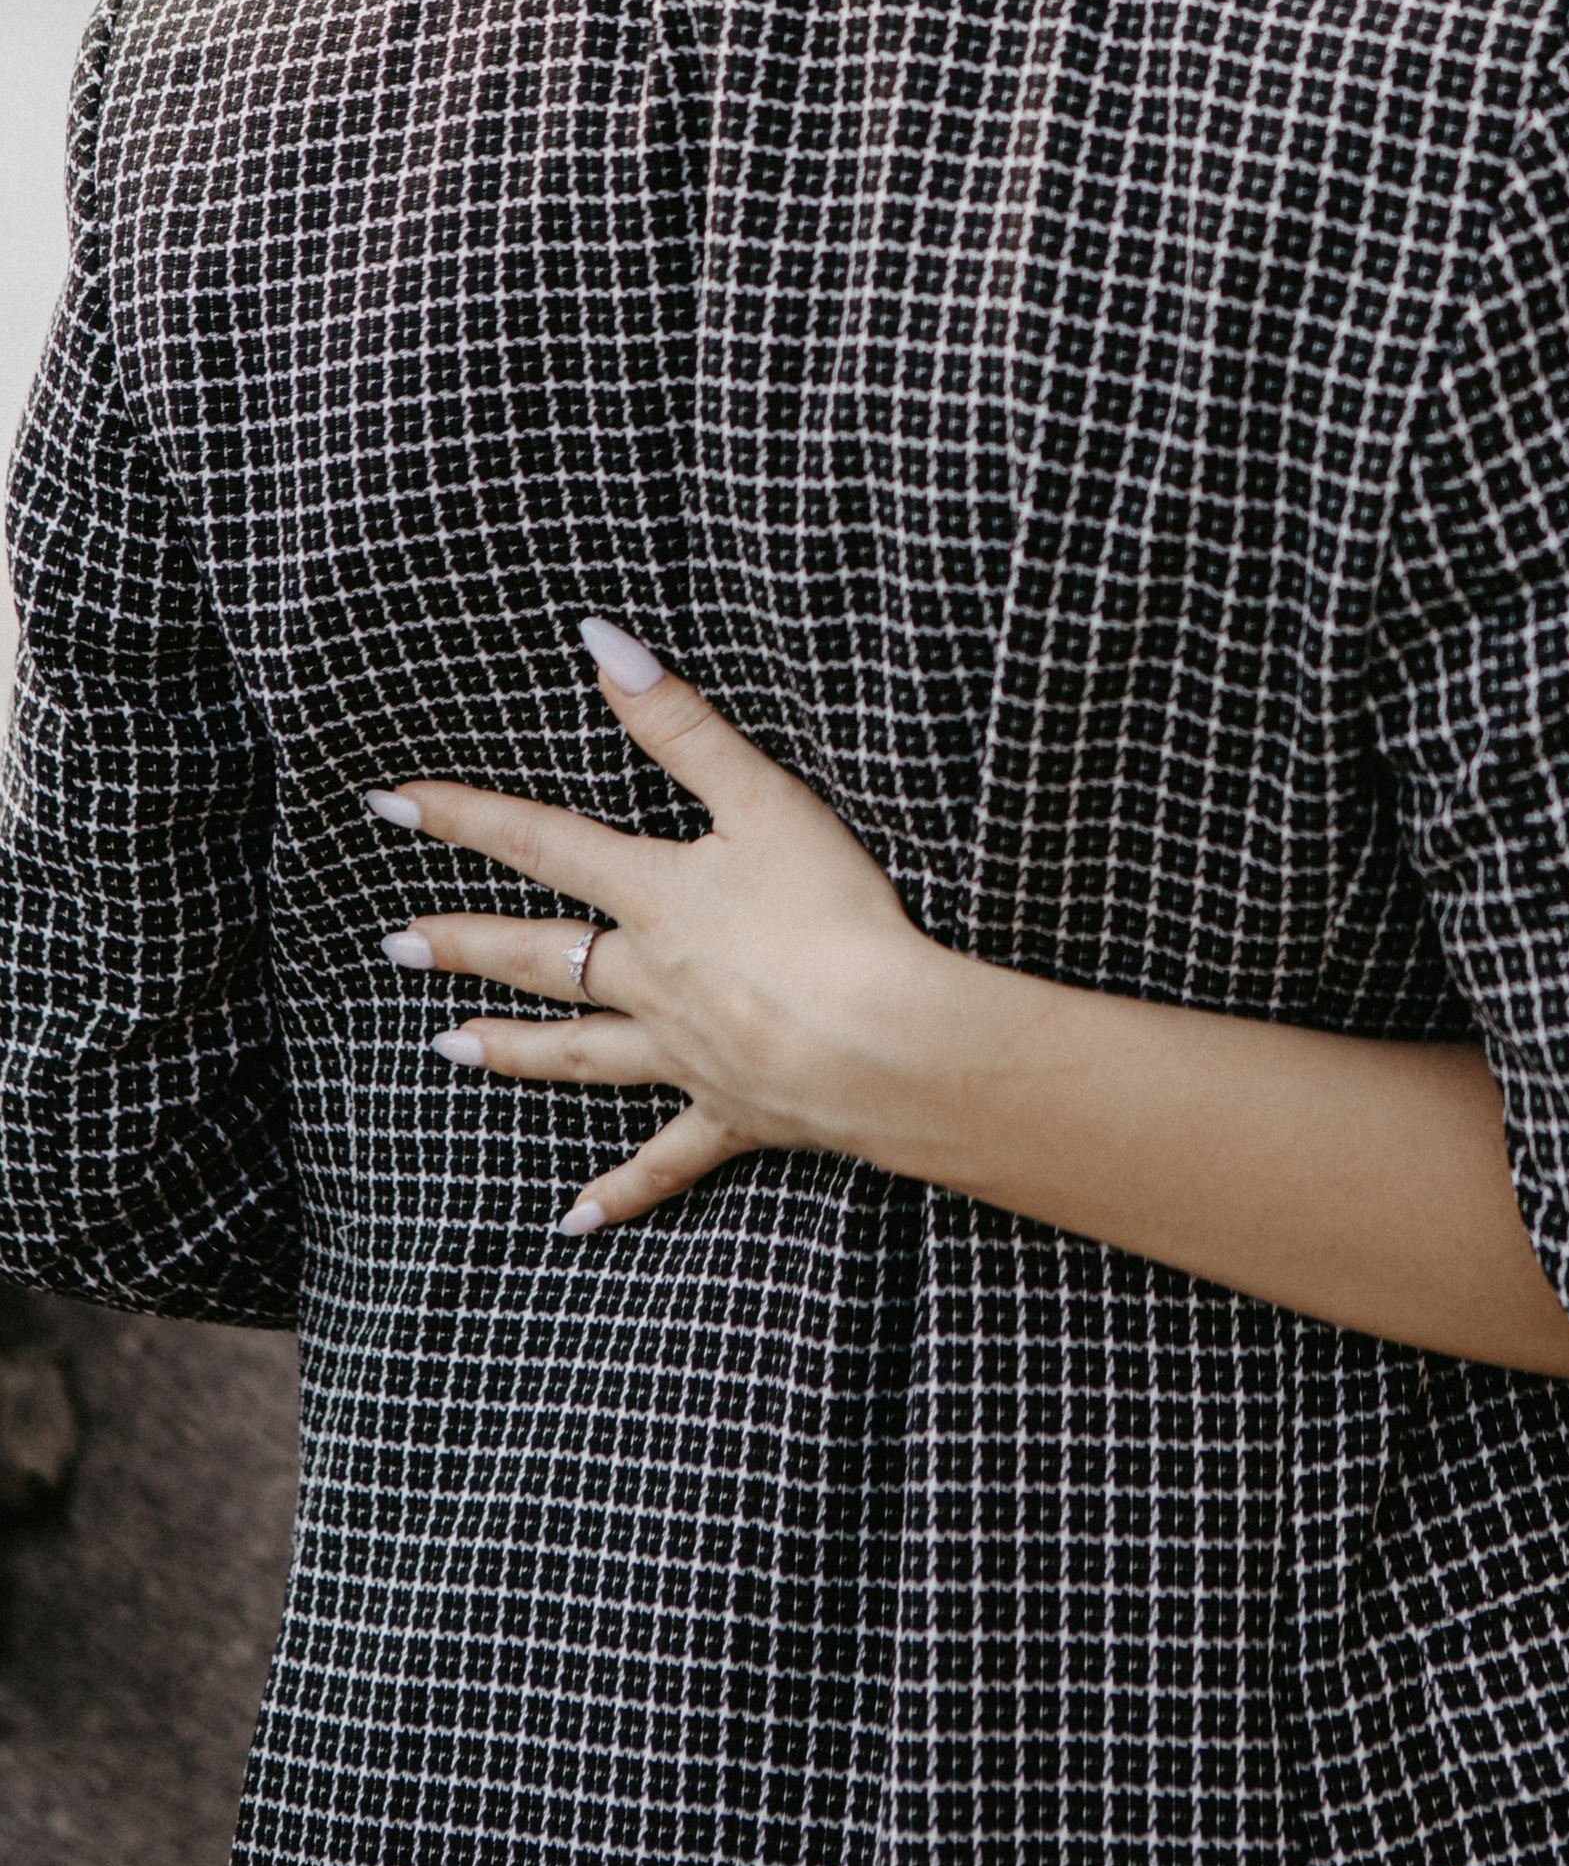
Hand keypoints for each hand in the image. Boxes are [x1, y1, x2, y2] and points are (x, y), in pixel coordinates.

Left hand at [370, 628, 986, 1234]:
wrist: (881, 1041)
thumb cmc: (833, 912)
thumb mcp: (764, 797)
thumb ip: (681, 723)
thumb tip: (600, 643)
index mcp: (657, 897)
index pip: (542, 843)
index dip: (465, 816)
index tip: (390, 803)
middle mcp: (650, 980)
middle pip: (539, 955)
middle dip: (462, 942)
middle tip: (393, 942)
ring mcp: (682, 1055)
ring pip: (577, 1053)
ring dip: (510, 1049)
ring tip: (446, 1049)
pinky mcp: (730, 1114)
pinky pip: (662, 1159)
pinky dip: (620, 1190)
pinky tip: (574, 1222)